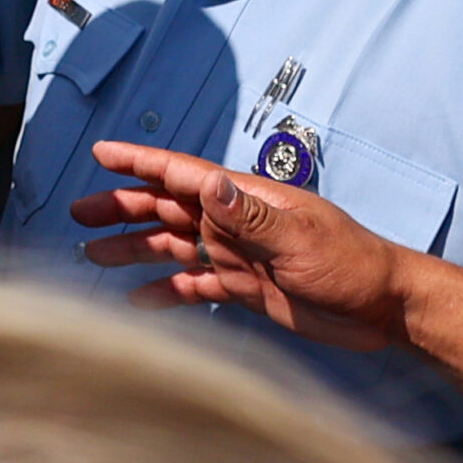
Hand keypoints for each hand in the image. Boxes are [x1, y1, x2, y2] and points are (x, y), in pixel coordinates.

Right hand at [73, 140, 404, 354]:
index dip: (140, 162)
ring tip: (92, 256)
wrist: (383, 309)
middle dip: (121, 208)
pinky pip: (192, 286)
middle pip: (164, 209)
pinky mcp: (242, 288)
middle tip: (79, 213)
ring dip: (133, 249)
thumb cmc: (351, 263)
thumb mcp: (299, 237)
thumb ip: (247, 213)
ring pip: (170, 246)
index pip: (181, 174)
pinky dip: (164, 291)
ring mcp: (234, 255)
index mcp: (242, 200)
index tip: (102, 153)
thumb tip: (206, 180)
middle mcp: (231, 223)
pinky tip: (137, 300)